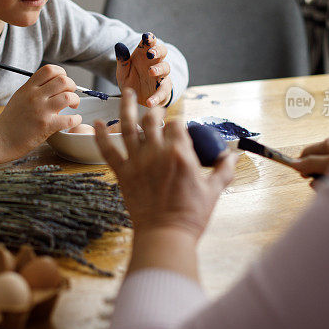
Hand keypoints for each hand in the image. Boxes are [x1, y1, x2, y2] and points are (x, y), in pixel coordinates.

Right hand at [0, 64, 80, 163]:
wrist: (1, 139)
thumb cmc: (11, 120)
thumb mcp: (19, 97)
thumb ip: (34, 89)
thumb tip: (52, 85)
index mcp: (28, 88)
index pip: (49, 70)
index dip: (61, 73)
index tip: (63, 82)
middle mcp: (35, 96)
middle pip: (63, 80)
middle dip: (72, 86)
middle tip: (71, 94)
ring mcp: (41, 110)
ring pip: (68, 97)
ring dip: (75, 100)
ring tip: (73, 106)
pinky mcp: (46, 126)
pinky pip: (70, 119)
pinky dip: (76, 119)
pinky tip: (74, 120)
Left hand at [94, 89, 236, 239]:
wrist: (165, 235)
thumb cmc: (191, 215)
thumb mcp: (214, 190)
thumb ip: (223, 169)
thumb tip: (232, 156)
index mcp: (180, 153)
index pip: (177, 125)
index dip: (177, 123)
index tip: (178, 127)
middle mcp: (157, 152)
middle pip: (152, 120)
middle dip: (154, 110)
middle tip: (155, 108)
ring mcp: (137, 162)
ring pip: (128, 126)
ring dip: (127, 107)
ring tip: (127, 93)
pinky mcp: (123, 174)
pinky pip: (108, 150)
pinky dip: (100, 135)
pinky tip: (96, 122)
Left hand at [115, 32, 172, 106]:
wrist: (136, 99)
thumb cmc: (131, 81)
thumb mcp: (122, 72)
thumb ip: (122, 61)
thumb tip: (119, 46)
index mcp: (144, 55)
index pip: (149, 43)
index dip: (150, 39)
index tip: (146, 37)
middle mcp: (154, 63)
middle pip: (162, 52)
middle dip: (158, 50)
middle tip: (150, 53)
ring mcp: (160, 76)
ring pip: (165, 68)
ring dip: (159, 69)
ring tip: (151, 72)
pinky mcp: (163, 90)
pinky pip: (163, 91)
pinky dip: (157, 96)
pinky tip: (150, 102)